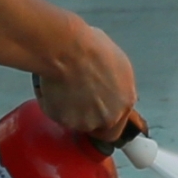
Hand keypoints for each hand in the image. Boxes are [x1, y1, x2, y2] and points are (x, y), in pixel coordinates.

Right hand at [32, 22, 137, 142]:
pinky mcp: (62, 119)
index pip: (116, 128)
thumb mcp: (118, 64)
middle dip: (85, 115)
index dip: (103, 120)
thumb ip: (117, 86)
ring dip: (68, 109)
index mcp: (125, 102)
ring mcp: (84, 121)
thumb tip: (110, 87)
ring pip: (74, 121)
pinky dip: (51, 103)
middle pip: (95, 127)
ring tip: (64, 85)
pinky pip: (55, 113)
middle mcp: (108, 117)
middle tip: (75, 96)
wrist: (67, 50)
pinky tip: (53, 85)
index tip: (94, 112)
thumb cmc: (92, 49)